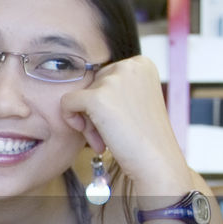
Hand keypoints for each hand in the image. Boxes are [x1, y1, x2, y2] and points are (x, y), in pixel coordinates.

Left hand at [59, 55, 192, 196]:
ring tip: (105, 138)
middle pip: (92, 84)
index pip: (105, 77)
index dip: (106, 101)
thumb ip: (114, 88)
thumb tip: (82, 87)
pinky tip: (89, 135)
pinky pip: (66, 102)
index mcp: (141, 63)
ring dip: (88, 119)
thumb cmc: (144, 136)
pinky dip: (70, 119)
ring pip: (80, 95)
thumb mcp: (134, 101)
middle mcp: (129, 65)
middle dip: (95, 110)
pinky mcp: (97, 97)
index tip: (118, 120)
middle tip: (109, 133)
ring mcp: (114, 79)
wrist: (156, 160)